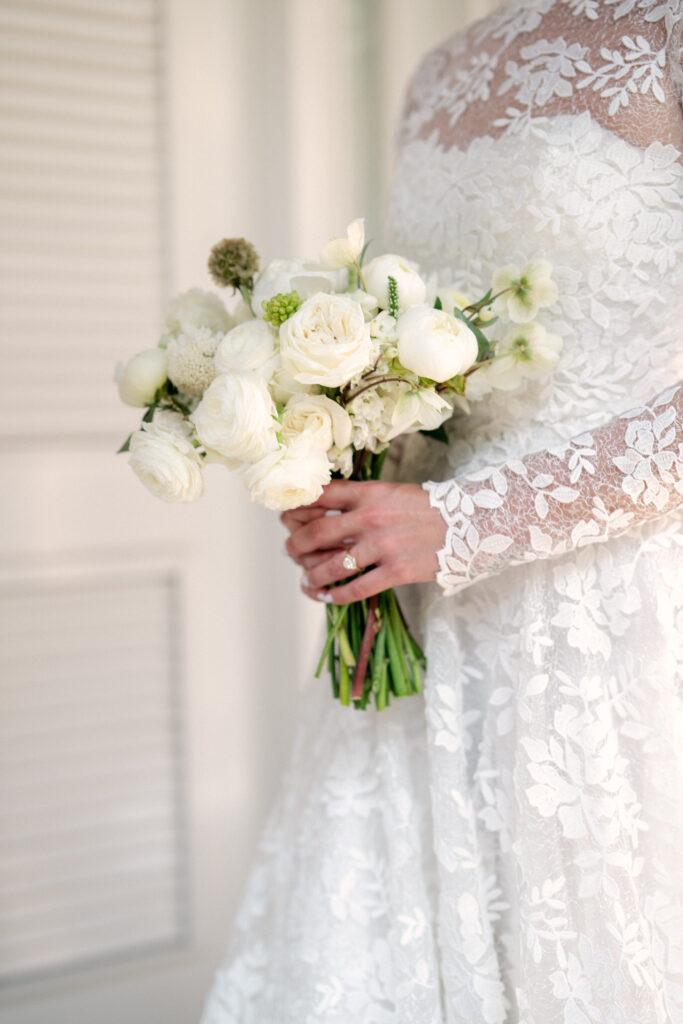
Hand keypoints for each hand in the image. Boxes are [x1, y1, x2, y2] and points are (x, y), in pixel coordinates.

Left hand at [281, 480, 446, 603]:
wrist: (471, 524)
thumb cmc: (429, 508)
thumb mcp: (392, 492)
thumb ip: (360, 499)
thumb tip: (323, 511)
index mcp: (368, 493)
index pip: (318, 496)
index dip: (295, 509)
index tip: (286, 518)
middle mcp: (370, 518)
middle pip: (315, 533)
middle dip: (295, 545)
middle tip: (290, 551)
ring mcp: (383, 547)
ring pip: (330, 566)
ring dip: (311, 575)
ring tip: (306, 579)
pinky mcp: (396, 572)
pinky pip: (355, 589)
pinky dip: (335, 596)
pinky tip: (327, 597)